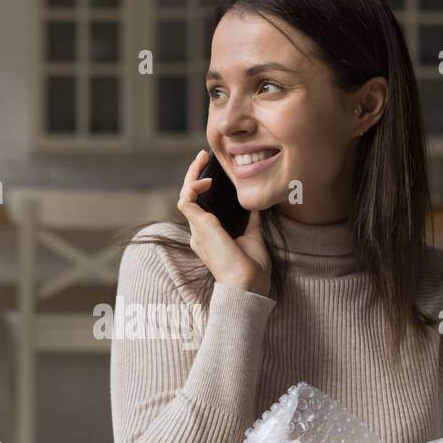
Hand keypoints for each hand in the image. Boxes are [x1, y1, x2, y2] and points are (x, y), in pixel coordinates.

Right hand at [176, 149, 271, 296]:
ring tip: (201, 158)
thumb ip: (251, 221)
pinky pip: (187, 200)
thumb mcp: (253, 237)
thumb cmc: (251, 269)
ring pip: (185, 196)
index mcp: (210, 237)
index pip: (202, 208)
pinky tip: (206, 179)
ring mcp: (197, 231)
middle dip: (195, 176)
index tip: (213, 173)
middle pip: (191, 199)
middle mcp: (200, 233)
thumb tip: (256, 206)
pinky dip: (193, 186)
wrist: (247, 284)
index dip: (203, 189)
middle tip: (203, 157)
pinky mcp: (199, 226)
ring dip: (192, 176)